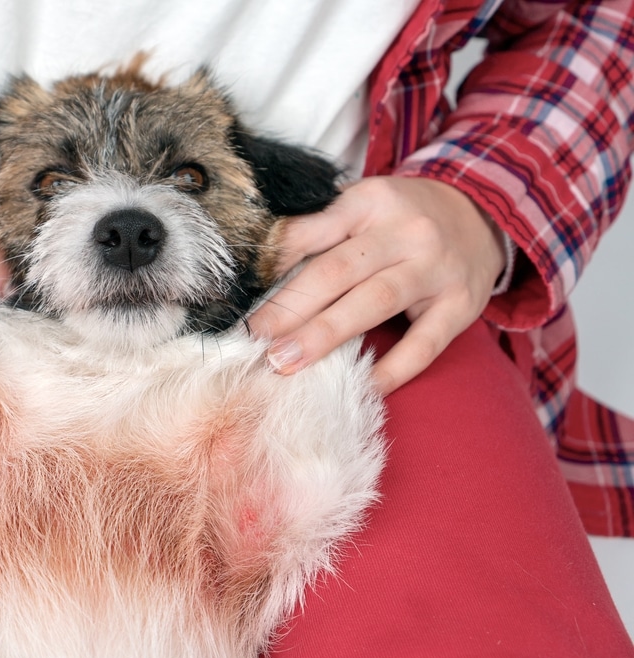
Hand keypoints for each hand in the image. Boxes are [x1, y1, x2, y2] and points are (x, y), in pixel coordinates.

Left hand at [247, 176, 506, 394]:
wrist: (484, 214)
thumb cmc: (403, 217)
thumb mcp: (362, 205)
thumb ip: (318, 229)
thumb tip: (258, 267)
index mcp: (370, 202)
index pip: (312, 233)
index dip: (273, 265)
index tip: (240, 296)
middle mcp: (404, 232)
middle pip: (337, 271)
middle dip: (290, 308)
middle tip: (253, 338)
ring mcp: (435, 269)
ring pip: (374, 303)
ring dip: (325, 336)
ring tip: (285, 362)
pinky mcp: (461, 305)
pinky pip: (423, 345)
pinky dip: (391, 370)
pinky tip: (361, 387)